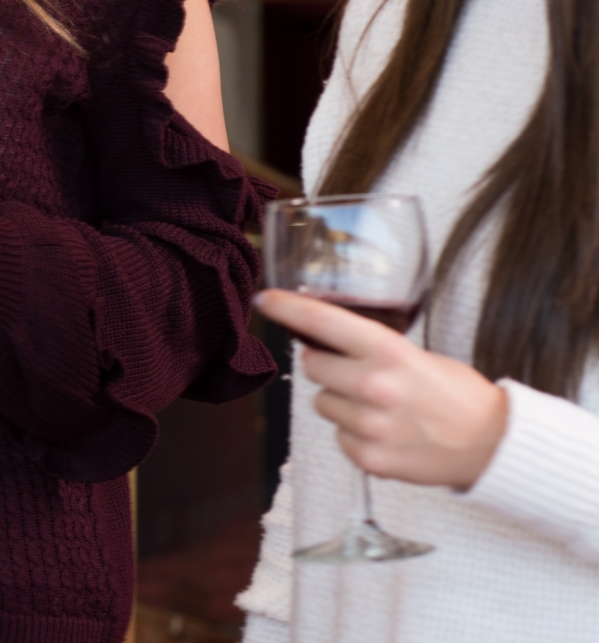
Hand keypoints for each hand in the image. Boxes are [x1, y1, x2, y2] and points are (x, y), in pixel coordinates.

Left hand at [254, 289, 508, 490]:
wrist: (493, 446)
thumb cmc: (455, 394)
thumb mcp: (415, 355)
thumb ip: (369, 347)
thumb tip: (318, 337)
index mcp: (388, 352)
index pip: (322, 322)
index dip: (287, 308)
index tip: (265, 300)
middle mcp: (374, 387)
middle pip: (311, 366)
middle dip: (326, 366)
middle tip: (356, 372)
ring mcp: (369, 426)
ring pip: (322, 403)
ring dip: (341, 401)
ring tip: (380, 407)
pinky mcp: (368, 458)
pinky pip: (338, 436)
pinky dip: (354, 434)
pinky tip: (386, 432)